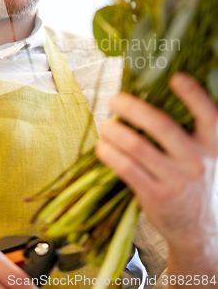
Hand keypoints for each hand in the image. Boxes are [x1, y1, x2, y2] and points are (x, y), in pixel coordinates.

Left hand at [95, 72, 217, 253]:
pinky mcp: (156, 196)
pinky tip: (102, 147)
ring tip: (104, 125)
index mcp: (214, 145)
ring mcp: (176, 180)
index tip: (175, 77)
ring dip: (114, 131)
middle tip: (114, 100)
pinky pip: (126, 168)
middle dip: (132, 108)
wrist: (201, 230)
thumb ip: (188, 132)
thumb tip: (147, 99)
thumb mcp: (205, 156)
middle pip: (160, 125)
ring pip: (137, 146)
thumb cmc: (196, 182)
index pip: (208, 114)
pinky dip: (109, 153)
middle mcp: (197, 161)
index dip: (193, 94)